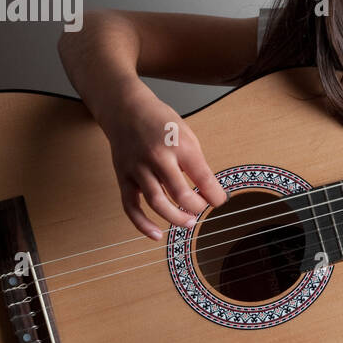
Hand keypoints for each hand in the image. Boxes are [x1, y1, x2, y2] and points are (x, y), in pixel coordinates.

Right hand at [104, 83, 228, 238]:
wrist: (125, 108)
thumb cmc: (160, 122)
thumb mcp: (187, 134)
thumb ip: (195, 162)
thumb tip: (207, 191)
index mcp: (180, 145)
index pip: (203, 178)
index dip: (215, 195)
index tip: (219, 201)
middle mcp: (158, 157)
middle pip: (180, 193)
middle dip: (196, 207)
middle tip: (202, 210)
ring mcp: (138, 168)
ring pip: (157, 202)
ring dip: (175, 218)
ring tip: (188, 222)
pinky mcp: (123, 176)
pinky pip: (131, 206)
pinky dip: (142, 224)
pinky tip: (156, 234)